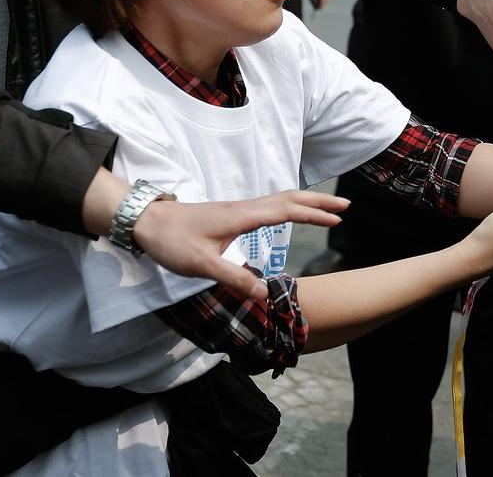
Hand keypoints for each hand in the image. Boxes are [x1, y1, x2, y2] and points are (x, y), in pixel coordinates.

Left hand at [135, 190, 350, 300]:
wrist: (146, 221)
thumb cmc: (171, 241)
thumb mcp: (201, 265)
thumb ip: (234, 279)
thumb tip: (265, 294)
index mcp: (241, 216)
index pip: (286, 211)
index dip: (313, 213)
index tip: (337, 219)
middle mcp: (244, 208)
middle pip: (289, 199)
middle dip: (318, 201)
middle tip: (346, 205)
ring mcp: (238, 209)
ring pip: (280, 199)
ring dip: (306, 201)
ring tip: (328, 207)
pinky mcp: (231, 214)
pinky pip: (269, 205)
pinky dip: (289, 205)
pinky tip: (291, 212)